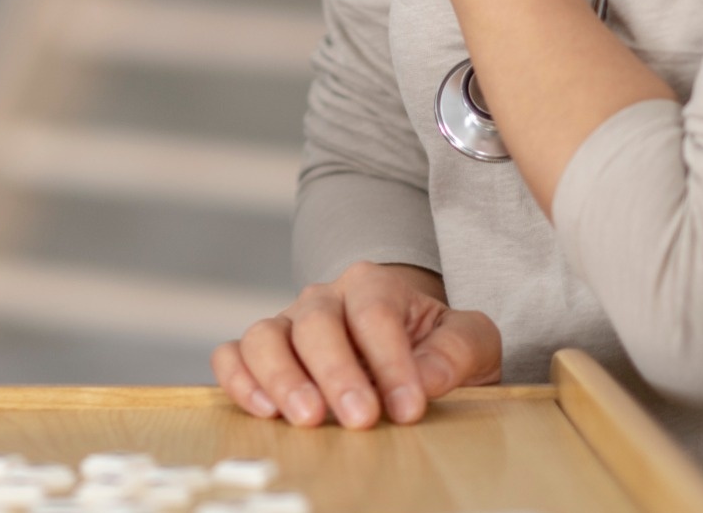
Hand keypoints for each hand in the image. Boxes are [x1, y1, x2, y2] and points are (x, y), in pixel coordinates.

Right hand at [213, 262, 502, 426]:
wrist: (405, 347)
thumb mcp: (470, 341)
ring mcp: (286, 324)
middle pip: (316, 323)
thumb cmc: (435, 346)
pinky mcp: (260, 355)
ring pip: (265, 336)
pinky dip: (239, 380)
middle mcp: (323, 298)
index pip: (375, 314)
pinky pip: (232, 356)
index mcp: (374, 285)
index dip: (390, 361)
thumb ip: (457, 351)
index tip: (409, 407)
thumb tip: (426, 378)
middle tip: (360, 418)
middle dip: (337, 373)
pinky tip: (266, 410)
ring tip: (308, 418)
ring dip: (282, 378)